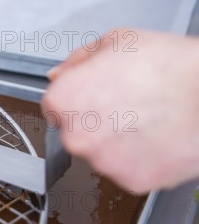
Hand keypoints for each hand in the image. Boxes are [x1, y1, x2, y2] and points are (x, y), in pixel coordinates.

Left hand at [42, 29, 198, 193]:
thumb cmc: (169, 65)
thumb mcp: (117, 41)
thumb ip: (78, 60)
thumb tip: (59, 74)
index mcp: (64, 100)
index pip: (54, 106)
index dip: (78, 98)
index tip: (96, 95)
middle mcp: (76, 136)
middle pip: (76, 133)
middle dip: (95, 121)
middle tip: (128, 105)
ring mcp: (102, 163)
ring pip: (102, 154)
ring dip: (117, 143)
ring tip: (147, 119)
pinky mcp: (131, 181)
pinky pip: (128, 171)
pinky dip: (141, 160)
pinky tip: (157, 138)